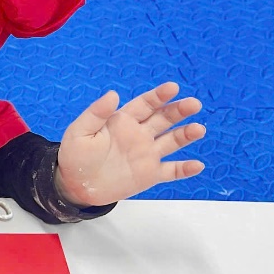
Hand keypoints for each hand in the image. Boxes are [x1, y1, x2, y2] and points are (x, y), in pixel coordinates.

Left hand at [56, 82, 206, 206]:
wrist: (75, 186)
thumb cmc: (76, 156)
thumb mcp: (79, 132)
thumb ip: (96, 113)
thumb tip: (113, 93)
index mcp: (123, 121)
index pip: (145, 104)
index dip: (158, 96)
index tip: (172, 87)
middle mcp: (140, 134)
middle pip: (164, 119)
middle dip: (179, 110)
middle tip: (193, 104)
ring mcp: (147, 154)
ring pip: (172, 141)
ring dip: (186, 134)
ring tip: (198, 129)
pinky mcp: (150, 174)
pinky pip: (171, 170)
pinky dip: (184, 169)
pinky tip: (197, 165)